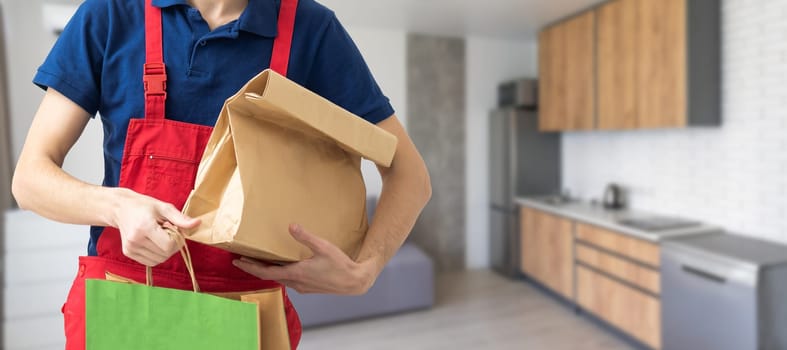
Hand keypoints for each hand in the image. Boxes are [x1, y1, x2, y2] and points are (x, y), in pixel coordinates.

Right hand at [111, 188, 200, 266]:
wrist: (121, 208)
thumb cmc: (144, 206)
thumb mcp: (164, 208)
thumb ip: (181, 218)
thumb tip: (198, 223)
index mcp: (144, 227)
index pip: (169, 245)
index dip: (178, 240)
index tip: (175, 230)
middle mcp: (135, 240)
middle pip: (165, 254)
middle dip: (173, 245)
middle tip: (168, 232)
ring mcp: (130, 248)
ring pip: (159, 260)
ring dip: (165, 251)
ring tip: (159, 236)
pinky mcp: (128, 253)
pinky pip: (151, 262)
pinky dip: (157, 255)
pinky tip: (154, 242)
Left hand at [232, 224, 382, 294]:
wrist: (354, 282)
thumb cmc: (340, 265)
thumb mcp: (323, 247)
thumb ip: (306, 237)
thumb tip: (291, 226)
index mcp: (297, 273)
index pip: (266, 272)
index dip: (250, 268)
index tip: (238, 262)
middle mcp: (296, 282)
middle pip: (269, 277)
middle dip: (254, 269)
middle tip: (241, 261)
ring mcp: (302, 287)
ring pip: (279, 279)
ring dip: (266, 272)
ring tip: (258, 263)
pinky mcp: (308, 287)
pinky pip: (288, 281)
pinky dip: (279, 274)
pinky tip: (281, 267)